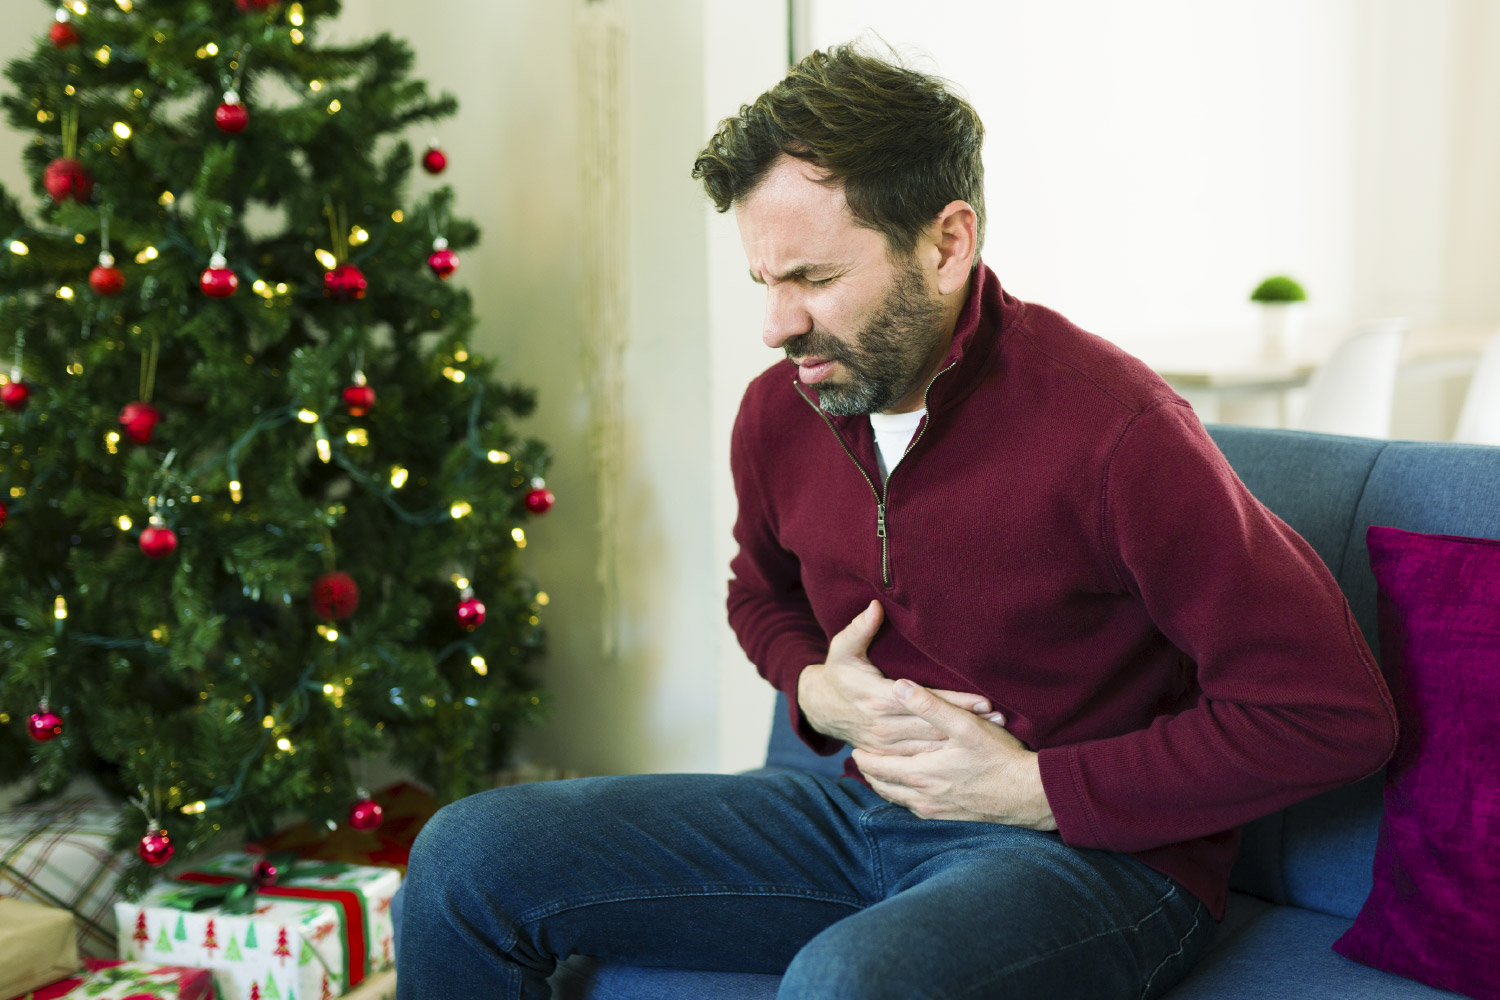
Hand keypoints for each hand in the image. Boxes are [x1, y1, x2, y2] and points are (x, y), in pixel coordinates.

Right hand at [797, 601, 1002, 751]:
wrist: (821, 707)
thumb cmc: (838, 674)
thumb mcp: (842, 650)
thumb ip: (860, 629)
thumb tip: (875, 606)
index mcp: (876, 699)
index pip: (924, 701)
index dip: (954, 702)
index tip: (983, 700)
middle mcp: (883, 726)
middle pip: (933, 726)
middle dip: (967, 723)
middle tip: (999, 719)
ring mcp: (885, 745)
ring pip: (930, 746)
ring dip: (962, 741)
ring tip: (994, 734)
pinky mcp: (887, 756)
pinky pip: (920, 758)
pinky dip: (945, 756)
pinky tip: (967, 750)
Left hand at [851, 678, 1056, 830]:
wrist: (1030, 796)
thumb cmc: (1000, 758)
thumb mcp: (966, 726)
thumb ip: (930, 706)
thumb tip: (899, 687)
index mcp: (921, 774)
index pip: (877, 767)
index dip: (863, 756)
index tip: (854, 745)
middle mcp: (922, 797)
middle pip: (882, 787)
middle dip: (869, 772)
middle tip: (861, 757)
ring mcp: (936, 811)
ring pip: (897, 799)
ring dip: (885, 785)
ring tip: (880, 771)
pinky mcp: (949, 818)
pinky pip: (915, 808)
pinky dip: (904, 796)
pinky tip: (910, 787)